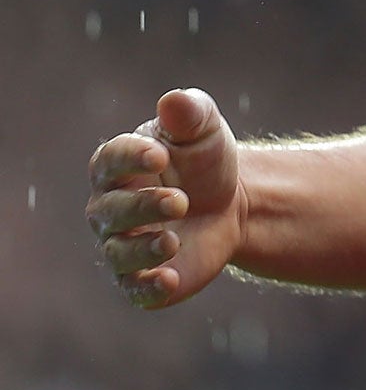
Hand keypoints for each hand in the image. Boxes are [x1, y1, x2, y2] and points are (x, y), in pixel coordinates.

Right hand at [86, 89, 247, 307]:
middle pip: (112, 212)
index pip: (111, 160)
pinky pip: (134, 289)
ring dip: (143, 248)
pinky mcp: (143, 277)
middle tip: (180, 201)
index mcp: (117, 166)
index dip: (131, 158)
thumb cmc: (204, 161)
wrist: (231, 204)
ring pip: (119, 253)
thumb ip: (189, 114)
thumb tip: (174, 100)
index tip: (161, 155)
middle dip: (144, 206)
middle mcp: (110, 209)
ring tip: (173, 240)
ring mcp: (123, 245)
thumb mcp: (204, 131)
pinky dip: (147, 288)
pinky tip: (169, 281)